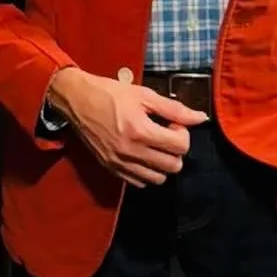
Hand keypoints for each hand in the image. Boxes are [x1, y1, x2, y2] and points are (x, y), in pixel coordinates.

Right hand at [49, 67, 207, 186]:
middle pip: (173, 166)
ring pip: (158, 179)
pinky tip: (142, 155)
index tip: (173, 124)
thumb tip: (200, 118)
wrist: (76, 100)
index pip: (181, 147)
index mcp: (140, 130)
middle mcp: (131, 151)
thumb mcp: (144, 95)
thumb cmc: (109, 93)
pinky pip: (139, 182)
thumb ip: (174, 108)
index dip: (183, 134)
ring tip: (154, 147)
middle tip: (165, 135)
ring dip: (162, 164)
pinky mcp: (111, 168)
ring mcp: (120, 162)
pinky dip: (146, 172)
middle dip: (175, 151)